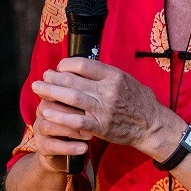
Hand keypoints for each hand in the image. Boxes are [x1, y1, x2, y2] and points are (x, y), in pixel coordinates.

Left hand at [30, 57, 167, 151]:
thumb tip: (80, 66)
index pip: (82, 64)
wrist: (153, 126)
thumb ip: (104, 74)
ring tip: (38, 89)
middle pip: (72, 79)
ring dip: (51, 92)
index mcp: (113, 75)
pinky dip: (60, 116)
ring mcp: (104, 109)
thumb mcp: (125, 80)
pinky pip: (77, 120)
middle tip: (42, 78)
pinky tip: (47, 112)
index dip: (65, 65)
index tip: (58, 68)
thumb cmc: (138, 101)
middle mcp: (108, 90)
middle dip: (52, 78)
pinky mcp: (101, 126)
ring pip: (71, 97)